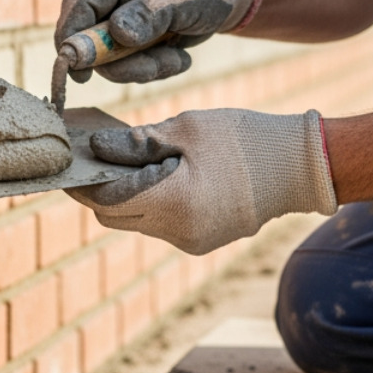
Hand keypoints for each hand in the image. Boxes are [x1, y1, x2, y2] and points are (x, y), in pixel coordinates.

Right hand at [54, 0, 258, 83]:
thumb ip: (149, 15)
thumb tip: (116, 34)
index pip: (77, 5)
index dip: (70, 39)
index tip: (80, 74)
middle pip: (89, 38)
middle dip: (121, 62)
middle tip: (155, 69)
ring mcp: (119, 15)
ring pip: (109, 57)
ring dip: (143, 68)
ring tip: (178, 60)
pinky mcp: (131, 35)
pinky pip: (128, 63)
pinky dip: (152, 68)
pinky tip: (179, 58)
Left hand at [72, 108, 336, 254]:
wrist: (298, 166)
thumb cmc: (243, 139)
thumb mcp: (187, 129)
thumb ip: (138, 142)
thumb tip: (96, 148)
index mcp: (173, 203)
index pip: (106, 202)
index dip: (85, 182)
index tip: (75, 159)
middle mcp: (179, 232)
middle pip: (116, 218)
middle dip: (102, 191)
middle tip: (100, 157)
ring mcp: (192, 242)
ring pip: (138, 223)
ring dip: (129, 196)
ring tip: (134, 161)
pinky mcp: (203, 242)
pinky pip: (162, 225)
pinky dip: (153, 203)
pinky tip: (163, 175)